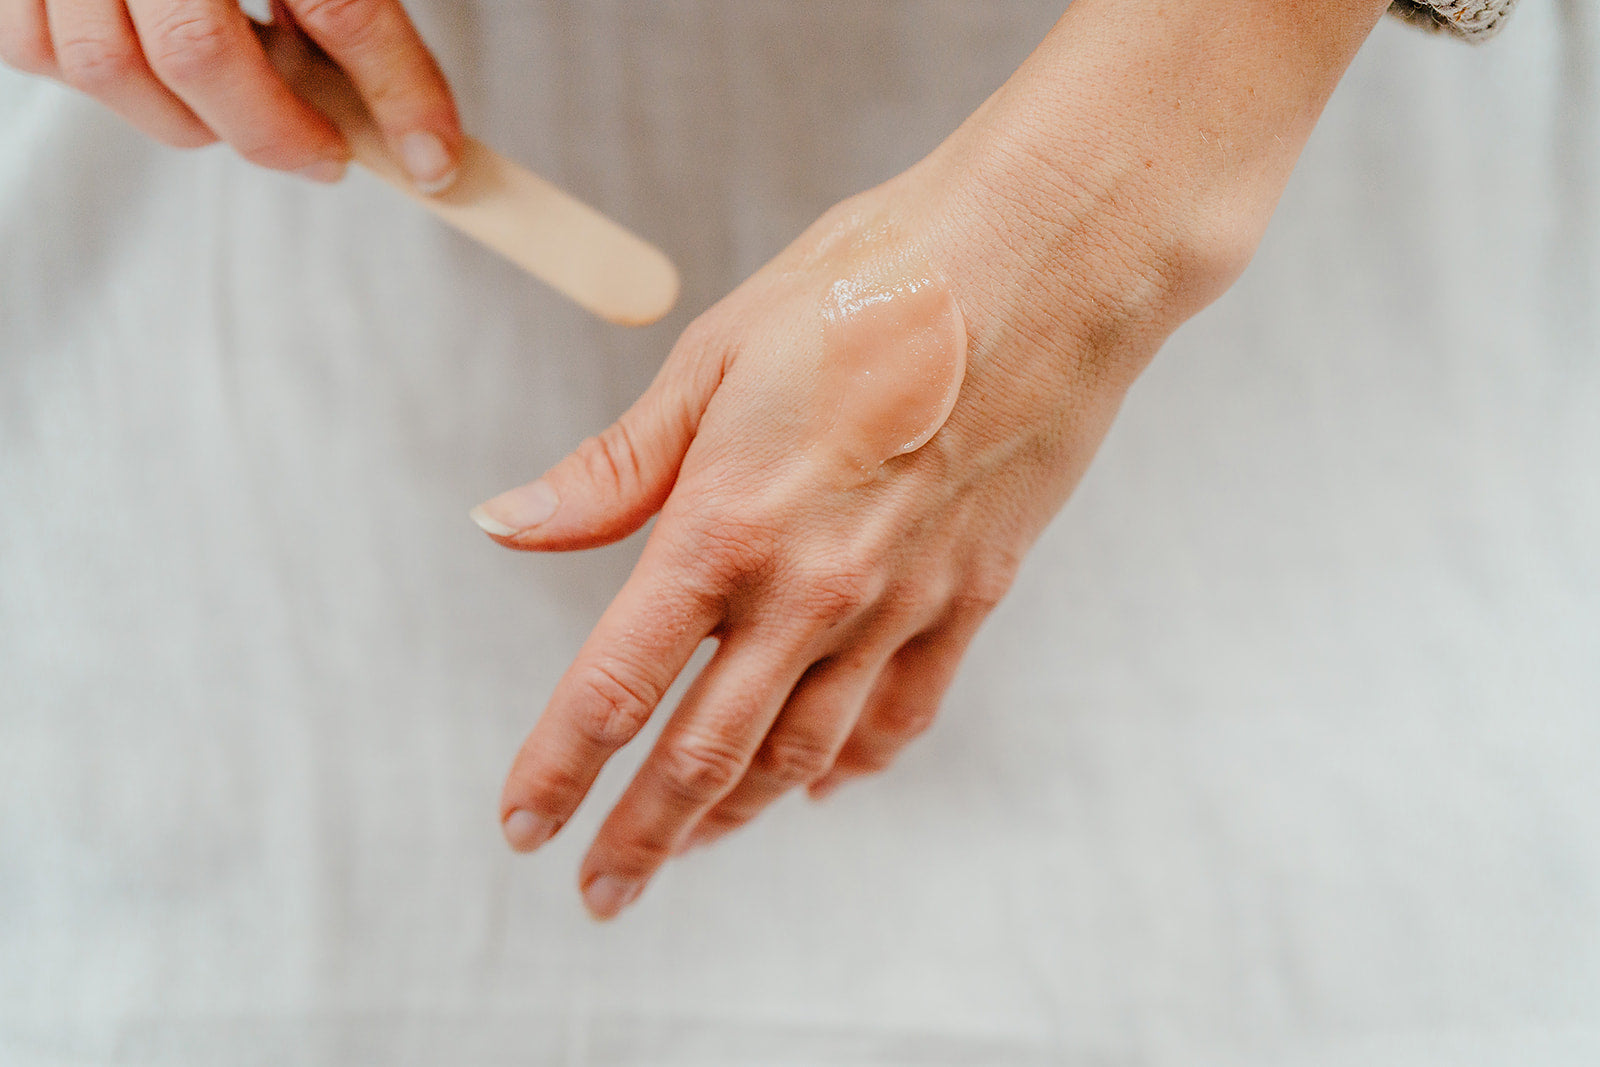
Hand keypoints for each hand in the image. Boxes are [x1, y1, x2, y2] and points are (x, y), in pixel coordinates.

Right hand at [0, 0, 460, 188]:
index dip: (396, 91)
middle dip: (274, 132)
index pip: (339, 4)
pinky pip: (39, 48)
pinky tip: (163, 76)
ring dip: (188, 121)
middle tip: (327, 156)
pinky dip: (108, 85)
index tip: (430, 155)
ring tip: (246, 119)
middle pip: (199, 51)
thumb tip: (411, 113)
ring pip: (108, 66)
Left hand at [474, 162, 1213, 919]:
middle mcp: (808, 590)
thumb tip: (506, 522)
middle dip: (641, 837)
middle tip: (600, 892)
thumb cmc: (872, 283)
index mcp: (723, 524)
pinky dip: (851, 764)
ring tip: (690, 849)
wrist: (1046, 261)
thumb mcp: (714, 356)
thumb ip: (615, 468)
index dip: (559, 768)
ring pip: (800, 753)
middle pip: (704, 755)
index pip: (615, 686)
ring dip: (734, 815)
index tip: (522, 826)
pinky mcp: (970, 597)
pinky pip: (902, 715)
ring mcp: (898, 605)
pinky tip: (822, 784)